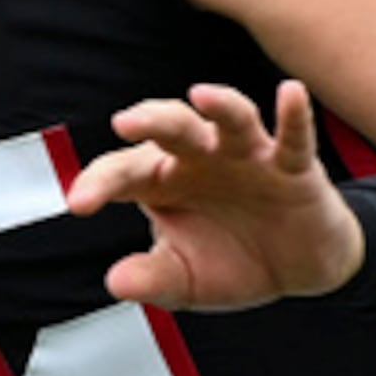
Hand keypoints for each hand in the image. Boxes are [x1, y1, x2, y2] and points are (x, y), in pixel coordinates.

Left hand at [65, 81, 361, 309]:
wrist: (297, 270)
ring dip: (219, 104)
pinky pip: (294, 137)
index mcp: (164, 181)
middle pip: (172, 126)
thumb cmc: (233, 261)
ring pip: (231, 119)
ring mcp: (248, 157)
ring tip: (201, 95)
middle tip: (124, 124)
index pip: (123, 172)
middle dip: (149, 120)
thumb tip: (115, 282)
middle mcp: (202, 158)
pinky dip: (294, 115)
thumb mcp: (186, 280)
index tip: (78, 203)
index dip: (99, 182)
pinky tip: (291, 93)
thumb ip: (153, 279)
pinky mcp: (294, 167)